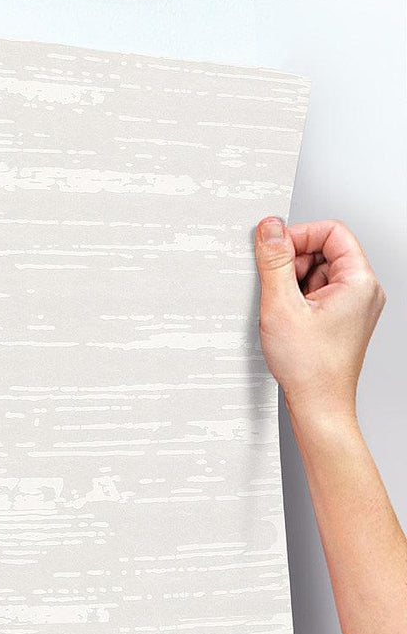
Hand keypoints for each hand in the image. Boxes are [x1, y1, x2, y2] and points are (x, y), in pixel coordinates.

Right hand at [254, 216, 385, 421]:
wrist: (319, 405)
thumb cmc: (309, 367)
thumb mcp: (282, 306)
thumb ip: (275, 262)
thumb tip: (270, 228)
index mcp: (359, 282)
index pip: (332, 232)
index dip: (299, 235)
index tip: (273, 249)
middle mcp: (363, 291)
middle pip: (325, 252)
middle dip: (293, 262)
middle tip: (274, 286)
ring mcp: (354, 307)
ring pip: (319, 273)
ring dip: (293, 283)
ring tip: (282, 310)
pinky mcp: (341, 320)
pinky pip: (318, 294)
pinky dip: (297, 300)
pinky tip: (287, 320)